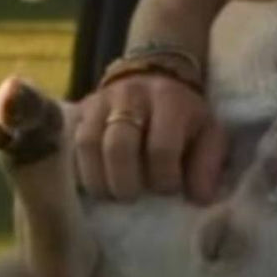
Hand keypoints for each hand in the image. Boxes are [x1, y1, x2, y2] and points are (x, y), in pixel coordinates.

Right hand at [72, 74, 227, 203]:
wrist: (155, 77)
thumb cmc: (184, 116)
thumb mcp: (208, 133)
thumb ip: (207, 164)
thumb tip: (199, 198)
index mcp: (170, 101)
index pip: (161, 148)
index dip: (163, 179)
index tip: (167, 190)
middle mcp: (132, 96)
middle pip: (118, 146)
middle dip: (125, 182)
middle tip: (132, 196)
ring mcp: (100, 101)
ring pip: (88, 145)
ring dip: (98, 180)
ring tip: (112, 194)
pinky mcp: (79, 109)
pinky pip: (69, 144)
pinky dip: (79, 169)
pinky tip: (93, 182)